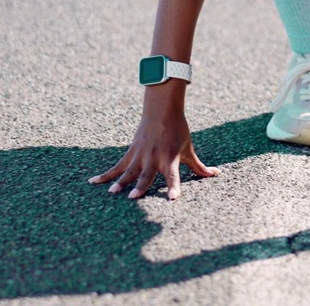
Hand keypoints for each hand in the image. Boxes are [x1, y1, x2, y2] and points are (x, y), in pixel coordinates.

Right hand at [88, 83, 219, 199]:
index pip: (173, 176)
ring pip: (129, 171)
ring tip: (112, 192)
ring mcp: (140, 155)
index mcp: (170, 158)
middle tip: (134, 198)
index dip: (174, 187)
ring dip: (120, 182)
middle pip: (146, 174)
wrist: (162, 110)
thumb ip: (199, 166)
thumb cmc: (178, 131)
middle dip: (140, 186)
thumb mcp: (188, 148)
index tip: (173, 199)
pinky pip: (117, 166)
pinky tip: (93, 181)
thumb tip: (216, 174)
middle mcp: (154, 157)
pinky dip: (105, 174)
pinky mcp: (131, 152)